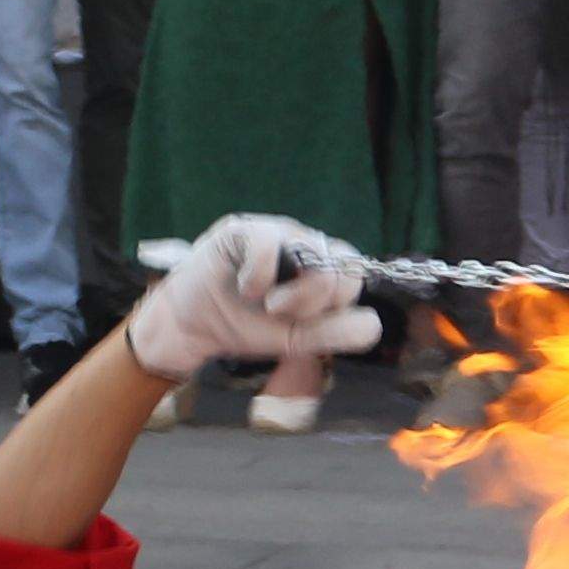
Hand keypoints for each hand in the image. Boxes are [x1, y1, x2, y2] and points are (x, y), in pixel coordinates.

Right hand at [126, 214, 380, 380]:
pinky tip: (243, 287)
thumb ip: (334, 333)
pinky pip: (271, 244)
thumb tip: (374, 324)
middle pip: (338, 267)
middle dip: (311, 305)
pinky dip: (259, 278)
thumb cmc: (247, 326)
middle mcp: (301, 243)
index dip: (337, 305)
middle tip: (278, 311)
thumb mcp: (296, 339)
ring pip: (311, 256)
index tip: (305, 320)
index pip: (353, 274)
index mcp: (319, 266)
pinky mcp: (244, 228)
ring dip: (288, 296)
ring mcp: (275, 232)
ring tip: (261, 301)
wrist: (194, 327)